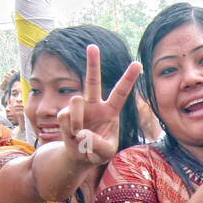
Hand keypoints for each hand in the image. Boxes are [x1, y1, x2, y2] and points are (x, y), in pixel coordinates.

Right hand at [59, 44, 143, 165]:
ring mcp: (79, 108)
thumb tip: (82, 132)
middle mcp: (94, 105)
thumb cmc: (97, 152)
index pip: (121, 93)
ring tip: (79, 135)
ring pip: (75, 101)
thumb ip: (98, 144)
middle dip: (92, 63)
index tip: (137, 64)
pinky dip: (68, 130)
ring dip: (77, 121)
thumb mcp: (105, 153)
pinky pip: (65, 116)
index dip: (129, 79)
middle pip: (93, 80)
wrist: (79, 156)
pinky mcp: (65, 113)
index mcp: (110, 111)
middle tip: (92, 46)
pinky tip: (72, 137)